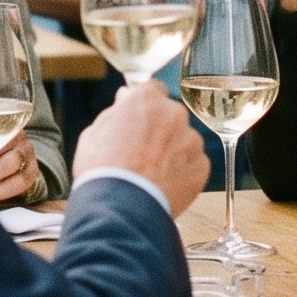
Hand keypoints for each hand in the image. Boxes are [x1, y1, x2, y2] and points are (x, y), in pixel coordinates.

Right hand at [74, 82, 208, 215]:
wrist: (120, 207)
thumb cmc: (101, 169)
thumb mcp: (94, 132)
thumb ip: (116, 113)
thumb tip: (124, 104)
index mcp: (146, 99)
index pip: (151, 90)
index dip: (142, 107)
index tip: (136, 120)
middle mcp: (174, 113)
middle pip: (170, 116)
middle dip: (159, 129)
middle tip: (141, 152)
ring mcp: (191, 140)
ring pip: (183, 140)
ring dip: (172, 151)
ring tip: (152, 174)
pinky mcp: (201, 166)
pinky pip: (193, 164)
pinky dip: (182, 173)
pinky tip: (163, 185)